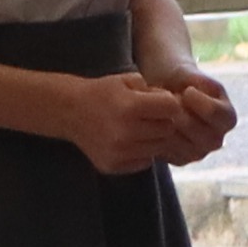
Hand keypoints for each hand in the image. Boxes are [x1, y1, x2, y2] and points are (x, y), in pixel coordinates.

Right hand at [69, 76, 198, 174]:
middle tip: (151, 116)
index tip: (161, 101)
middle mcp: (124, 132)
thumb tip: (178, 105)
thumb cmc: (103, 92)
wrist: (69, 111)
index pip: (172, 108)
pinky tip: (132, 141)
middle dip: (164, 121)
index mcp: (130, 107)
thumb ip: (155, 91)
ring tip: (141, 128)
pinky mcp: (112, 165)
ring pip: (158, 147)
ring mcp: (118, 152)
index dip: (170, 103)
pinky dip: (143, 152)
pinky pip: (144, 162)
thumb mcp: (129, 80)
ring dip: (155, 138)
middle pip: (167, 129)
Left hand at [155, 71, 240, 165]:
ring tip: (161, 110)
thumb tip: (189, 93)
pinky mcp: (181, 160)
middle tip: (168, 100)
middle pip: (193, 127)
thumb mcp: (194, 75)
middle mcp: (218, 140)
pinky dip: (157, 135)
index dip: (195, 98)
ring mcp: (200, 153)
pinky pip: (166, 150)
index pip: (212, 112)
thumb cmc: (185, 83)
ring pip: (177, 140)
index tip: (186, 90)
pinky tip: (156, 123)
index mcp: (228, 118)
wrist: (171, 97)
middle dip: (176, 111)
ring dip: (164, 122)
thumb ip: (195, 80)